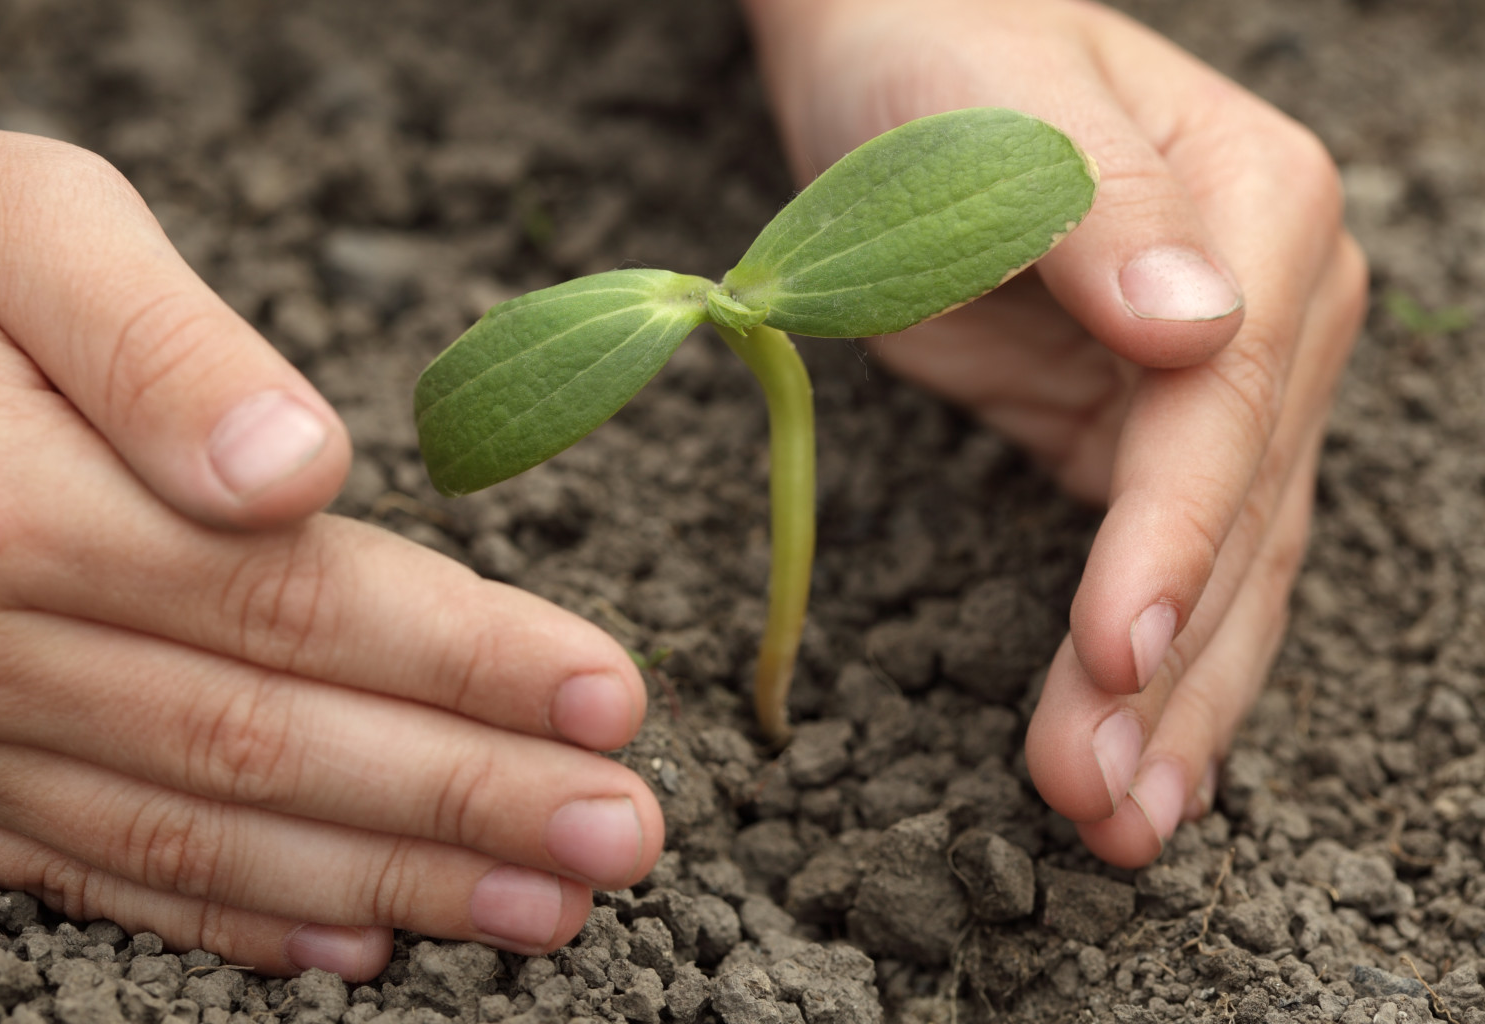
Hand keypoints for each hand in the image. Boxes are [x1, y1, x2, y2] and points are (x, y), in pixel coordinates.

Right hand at [0, 126, 662, 977]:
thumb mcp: (12, 226)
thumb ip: (153, 344)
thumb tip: (297, 469)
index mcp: (19, 509)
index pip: (300, 604)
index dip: (470, 661)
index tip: (613, 698)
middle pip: (280, 741)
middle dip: (471, 799)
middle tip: (624, 840)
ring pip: (210, 830)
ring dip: (392, 882)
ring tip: (544, 914)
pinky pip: (100, 867)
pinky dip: (236, 918)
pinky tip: (354, 944)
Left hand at [742, 0, 1365, 864]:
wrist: (901, 44)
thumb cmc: (939, 57)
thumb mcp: (999, 111)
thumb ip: (1097, 214)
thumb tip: (1201, 325)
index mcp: (1255, 215)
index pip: (1218, 413)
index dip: (1170, 543)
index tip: (1113, 657)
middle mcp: (1264, 308)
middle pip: (1236, 518)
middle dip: (1171, 671)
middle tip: (1103, 807)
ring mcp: (1213, 380)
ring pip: (1217, 569)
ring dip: (1173, 706)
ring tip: (1118, 825)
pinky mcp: (1135, 429)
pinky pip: (1160, 563)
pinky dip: (1141, 663)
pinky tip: (1124, 752)